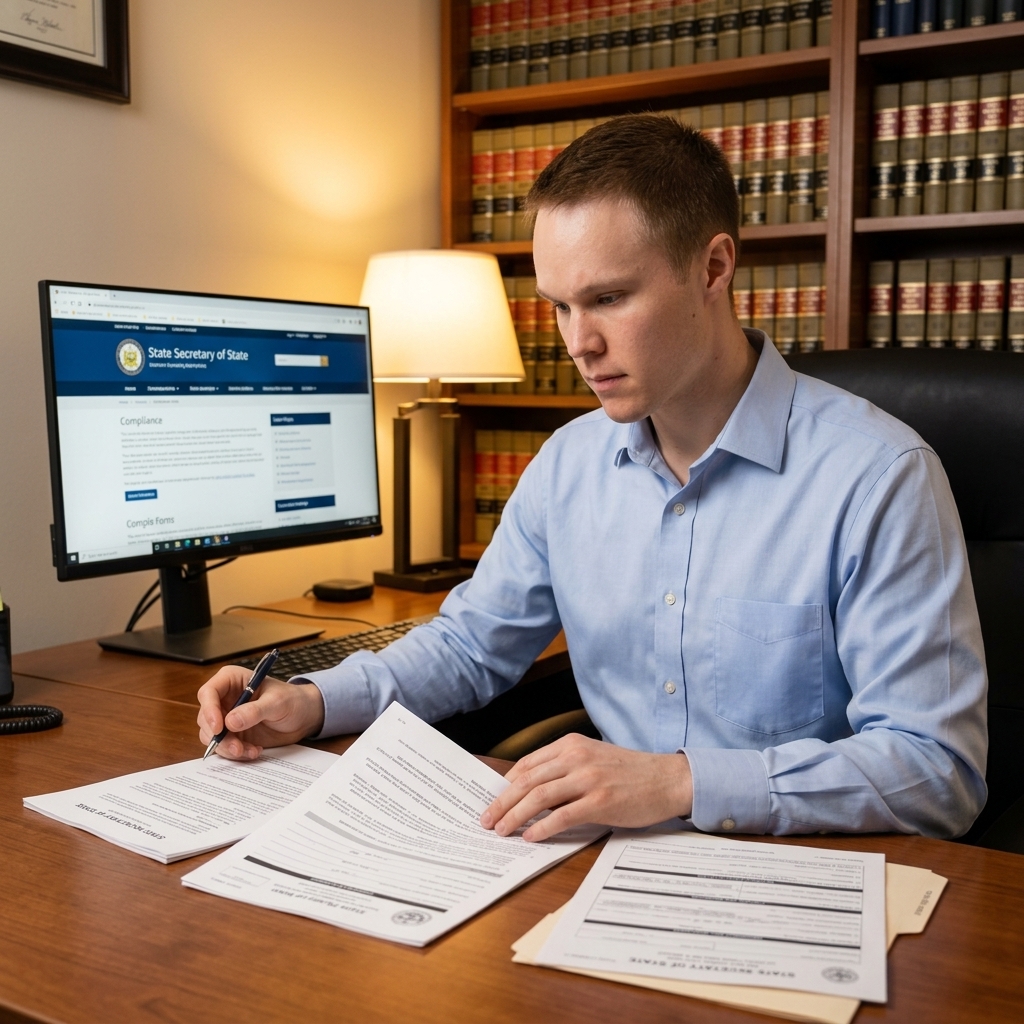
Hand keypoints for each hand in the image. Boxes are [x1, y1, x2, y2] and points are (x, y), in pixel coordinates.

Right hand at [196, 665, 325, 759]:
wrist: (303, 717)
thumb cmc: (292, 700)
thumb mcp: (277, 702)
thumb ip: (254, 711)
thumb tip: (230, 722)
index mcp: (231, 680)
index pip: (208, 692)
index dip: (209, 710)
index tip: (218, 727)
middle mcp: (224, 699)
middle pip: (205, 718)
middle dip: (219, 736)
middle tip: (236, 747)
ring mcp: (226, 718)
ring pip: (211, 736)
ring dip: (227, 747)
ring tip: (249, 750)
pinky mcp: (232, 735)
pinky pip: (224, 747)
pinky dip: (236, 753)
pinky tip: (254, 751)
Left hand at [480, 734, 692, 841]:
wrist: (667, 779)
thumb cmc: (630, 772)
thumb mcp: (593, 758)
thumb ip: (565, 767)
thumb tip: (531, 790)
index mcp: (571, 744)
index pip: (527, 764)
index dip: (505, 785)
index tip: (493, 801)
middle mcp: (576, 757)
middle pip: (527, 781)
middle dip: (502, 802)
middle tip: (487, 820)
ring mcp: (588, 779)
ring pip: (539, 797)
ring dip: (515, 816)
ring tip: (502, 830)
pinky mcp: (600, 801)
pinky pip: (562, 815)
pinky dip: (543, 827)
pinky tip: (531, 837)